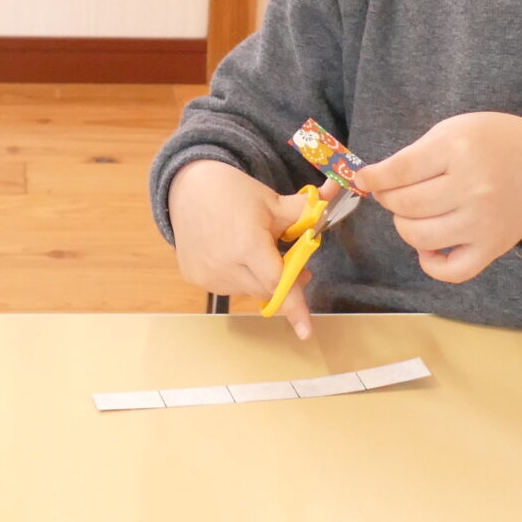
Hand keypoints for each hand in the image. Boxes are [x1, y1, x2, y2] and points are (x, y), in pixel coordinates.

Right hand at [167, 159, 326, 339]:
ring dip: (260, 279)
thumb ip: (304, 212)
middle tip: (295, 263)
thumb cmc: (234, 192)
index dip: (295, 307)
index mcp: (247, 244)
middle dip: (287, 282)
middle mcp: (225, 265)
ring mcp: (208, 275)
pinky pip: (229, 287)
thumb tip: (334, 198)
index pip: (277, 283)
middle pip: (268, 289)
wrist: (187, 188)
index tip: (307, 332)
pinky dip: (239, 276)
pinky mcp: (196, 278)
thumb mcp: (272, 201)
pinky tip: (233, 254)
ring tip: (257, 252)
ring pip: (249, 291)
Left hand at [355, 112, 521, 284]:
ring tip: (414, 213)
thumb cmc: (496, 144)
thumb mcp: (457, 129)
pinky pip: (451, 271)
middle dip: (389, 199)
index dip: (374, 178)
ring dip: (405, 225)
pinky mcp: (492, 248)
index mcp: (459, 149)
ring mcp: (482, 221)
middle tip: (394, 192)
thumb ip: (417, 153)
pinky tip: (429, 247)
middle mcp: (472, 186)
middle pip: (405, 204)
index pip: (398, 171)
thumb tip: (373, 180)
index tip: (365, 179)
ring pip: (418, 236)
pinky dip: (431, 264)